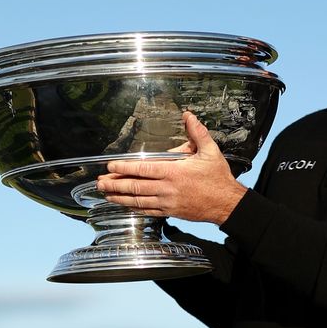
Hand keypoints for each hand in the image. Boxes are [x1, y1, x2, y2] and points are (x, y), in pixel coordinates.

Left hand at [96, 111, 247, 224]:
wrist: (227, 204)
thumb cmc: (218, 178)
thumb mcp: (210, 152)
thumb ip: (197, 132)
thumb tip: (188, 115)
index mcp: (174, 172)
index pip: (143, 170)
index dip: (124, 168)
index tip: (111, 167)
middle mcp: (168, 189)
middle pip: (135, 187)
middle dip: (115, 184)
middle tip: (100, 182)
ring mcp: (167, 202)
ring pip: (138, 201)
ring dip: (120, 197)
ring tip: (105, 193)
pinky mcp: (170, 212)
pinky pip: (147, 211)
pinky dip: (133, 208)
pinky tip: (124, 205)